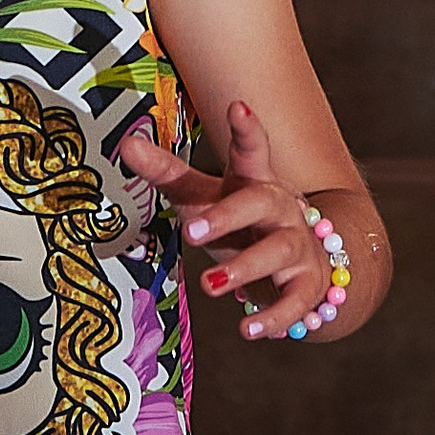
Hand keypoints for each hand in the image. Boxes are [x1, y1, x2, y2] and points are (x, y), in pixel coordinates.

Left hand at [119, 98, 331, 342]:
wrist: (301, 263)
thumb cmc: (241, 222)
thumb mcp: (203, 196)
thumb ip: (167, 172)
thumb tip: (126, 143)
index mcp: (254, 180)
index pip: (251, 150)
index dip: (247, 129)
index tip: (238, 105)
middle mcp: (280, 208)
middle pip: (260, 202)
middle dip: (227, 217)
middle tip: (191, 232)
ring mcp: (298, 245)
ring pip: (278, 251)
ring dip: (245, 269)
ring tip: (210, 286)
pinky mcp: (308, 284)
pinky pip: (295, 301)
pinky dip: (273, 317)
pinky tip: (248, 330)